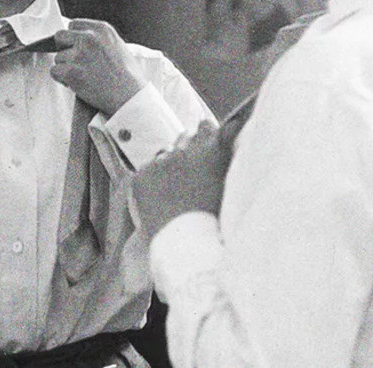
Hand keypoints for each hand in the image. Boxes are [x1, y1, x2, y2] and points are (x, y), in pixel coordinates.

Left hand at [50, 19, 144, 114]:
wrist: (129, 95)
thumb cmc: (127, 75)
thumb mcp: (118, 45)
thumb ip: (99, 38)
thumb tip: (79, 38)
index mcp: (102, 29)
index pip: (73, 24)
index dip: (73, 38)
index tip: (77, 49)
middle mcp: (89, 38)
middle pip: (60, 36)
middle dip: (64, 49)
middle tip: (74, 62)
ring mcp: (79, 54)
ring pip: (58, 57)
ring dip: (66, 68)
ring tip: (83, 77)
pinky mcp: (71, 72)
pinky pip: (54, 72)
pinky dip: (62, 80)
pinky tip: (76, 84)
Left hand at [132, 120, 232, 239]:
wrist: (185, 246)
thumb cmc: (214, 221)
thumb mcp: (228, 184)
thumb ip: (227, 157)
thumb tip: (231, 132)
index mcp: (211, 151)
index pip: (207, 126)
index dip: (208, 135)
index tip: (208, 142)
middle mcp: (185, 151)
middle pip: (187, 135)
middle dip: (190, 147)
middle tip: (192, 168)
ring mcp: (161, 162)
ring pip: (166, 151)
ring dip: (172, 161)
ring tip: (178, 186)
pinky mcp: (141, 175)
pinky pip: (148, 168)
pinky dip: (154, 178)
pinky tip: (162, 196)